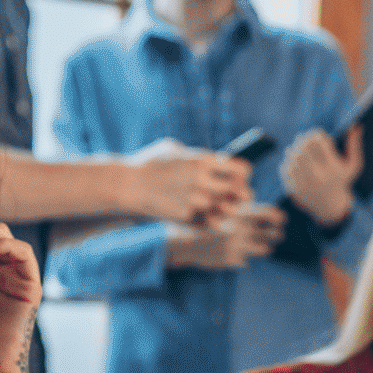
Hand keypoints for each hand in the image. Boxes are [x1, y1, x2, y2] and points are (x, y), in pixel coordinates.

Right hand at [130, 146, 251, 223]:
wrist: (128, 185)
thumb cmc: (149, 165)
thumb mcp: (173, 150)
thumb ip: (195, 156)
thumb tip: (212, 160)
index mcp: (202, 160)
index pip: (240, 170)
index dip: (244, 175)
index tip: (240, 176)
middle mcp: (202, 180)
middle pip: (238, 191)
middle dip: (241, 193)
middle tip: (241, 195)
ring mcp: (194, 200)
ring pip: (225, 209)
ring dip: (228, 208)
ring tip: (224, 205)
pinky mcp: (185, 216)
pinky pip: (210, 222)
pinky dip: (214, 221)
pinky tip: (212, 217)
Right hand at [163, 205, 283, 270]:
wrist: (188, 243)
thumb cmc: (209, 224)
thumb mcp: (224, 211)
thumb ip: (244, 209)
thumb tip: (263, 202)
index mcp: (241, 214)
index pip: (271, 214)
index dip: (280, 217)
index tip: (281, 220)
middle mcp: (242, 230)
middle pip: (275, 233)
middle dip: (277, 234)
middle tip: (276, 234)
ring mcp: (238, 247)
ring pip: (266, 248)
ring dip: (266, 246)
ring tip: (263, 245)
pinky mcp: (234, 260)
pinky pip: (248, 259)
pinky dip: (246, 255)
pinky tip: (238, 252)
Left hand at [282, 124, 362, 227]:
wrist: (329, 207)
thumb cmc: (342, 181)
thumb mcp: (353, 165)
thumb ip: (354, 145)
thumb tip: (356, 125)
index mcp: (332, 168)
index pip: (318, 141)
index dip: (316, 134)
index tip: (317, 136)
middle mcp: (318, 176)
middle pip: (303, 147)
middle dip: (304, 140)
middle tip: (304, 138)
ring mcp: (304, 184)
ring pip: (293, 157)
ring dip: (294, 149)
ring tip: (297, 148)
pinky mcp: (293, 189)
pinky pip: (285, 168)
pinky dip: (288, 162)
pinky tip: (293, 160)